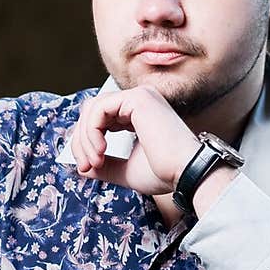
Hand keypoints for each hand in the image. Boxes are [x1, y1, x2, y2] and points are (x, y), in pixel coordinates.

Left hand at [70, 85, 200, 195]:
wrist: (187, 173)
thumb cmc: (166, 173)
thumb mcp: (126, 170)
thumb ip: (105, 165)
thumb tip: (81, 168)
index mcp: (138, 114)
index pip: (100, 118)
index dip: (86, 142)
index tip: (87, 168)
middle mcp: (139, 101)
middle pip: (92, 111)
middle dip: (81, 141)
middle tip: (86, 167)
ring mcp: (140, 96)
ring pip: (93, 109)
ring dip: (85, 138)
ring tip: (94, 161)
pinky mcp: (138, 98)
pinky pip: (99, 109)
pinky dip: (92, 131)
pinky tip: (101, 150)